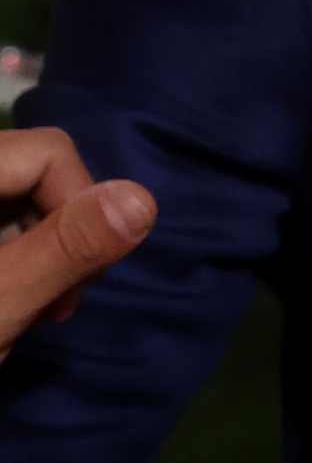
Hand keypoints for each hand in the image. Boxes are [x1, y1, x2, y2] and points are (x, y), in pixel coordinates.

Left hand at [0, 127, 154, 356]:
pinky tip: (11, 301)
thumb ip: (67, 248)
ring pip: (21, 197)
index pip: (48, 150)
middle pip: (34, 172)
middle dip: (60, 236)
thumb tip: (146, 197)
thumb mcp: (0, 301)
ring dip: (41, 252)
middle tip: (54, 306)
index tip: (76, 278)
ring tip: (31, 312)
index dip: (79, 206)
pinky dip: (14, 255)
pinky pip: (1, 216)